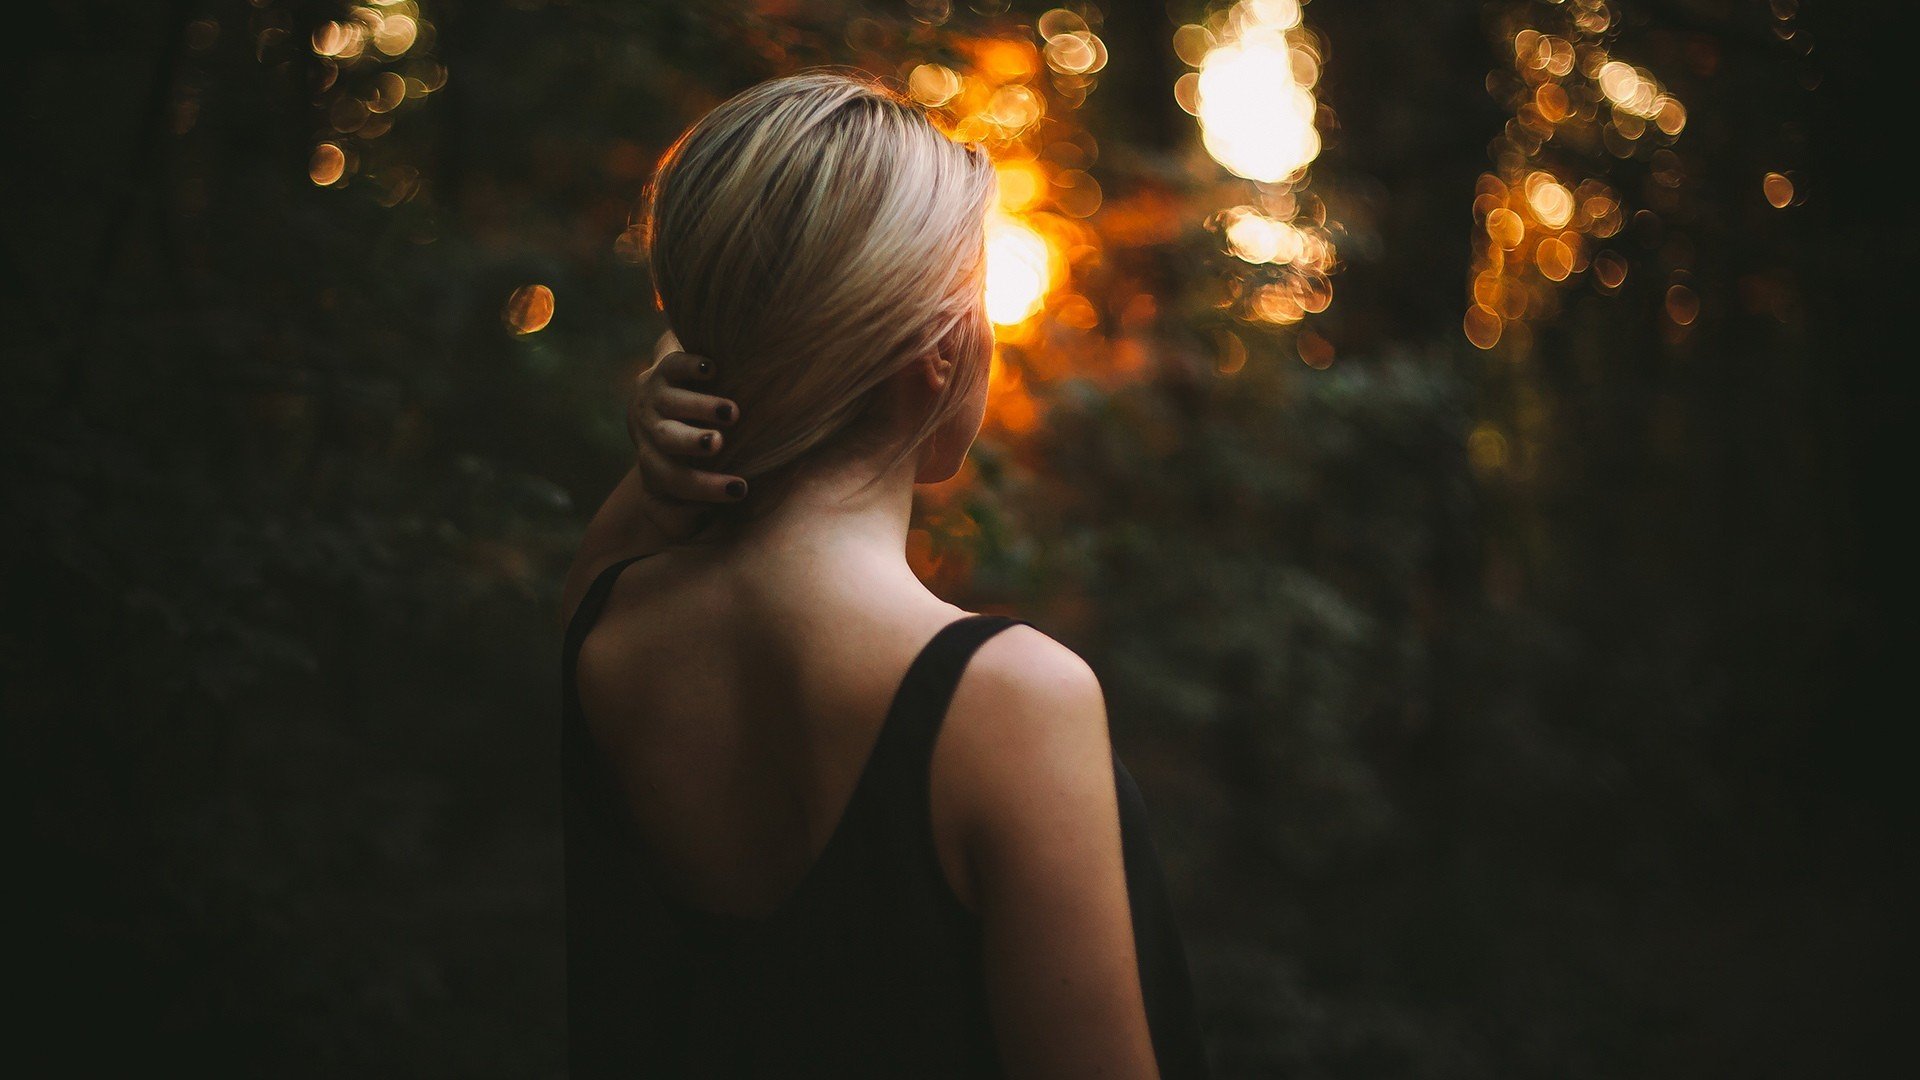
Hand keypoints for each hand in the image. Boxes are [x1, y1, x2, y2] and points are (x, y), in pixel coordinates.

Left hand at [628, 342, 746, 527]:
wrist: (655, 397)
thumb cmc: (683, 450)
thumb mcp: (681, 478)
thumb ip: (688, 512)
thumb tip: (703, 534)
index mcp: (656, 462)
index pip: (674, 480)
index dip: (703, 487)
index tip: (740, 489)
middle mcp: (652, 430)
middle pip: (665, 440)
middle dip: (689, 442)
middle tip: (717, 443)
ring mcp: (657, 398)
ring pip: (671, 402)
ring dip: (699, 406)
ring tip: (730, 411)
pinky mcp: (665, 369)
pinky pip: (674, 365)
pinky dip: (691, 366)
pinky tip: (713, 368)